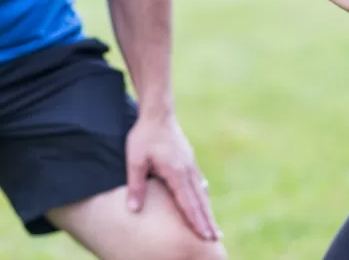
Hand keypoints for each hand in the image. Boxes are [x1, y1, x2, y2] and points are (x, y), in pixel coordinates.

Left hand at [125, 114, 219, 240]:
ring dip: (207, 209)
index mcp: (176, 172)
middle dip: (207, 220)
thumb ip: (136, 185)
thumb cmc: (144, 135)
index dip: (195, 222)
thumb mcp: (135, 160)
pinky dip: (203, 195)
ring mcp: (189, 162)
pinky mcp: (188, 157)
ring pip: (201, 191)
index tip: (205, 236)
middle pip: (199, 200)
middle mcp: (187, 169)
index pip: (187, 203)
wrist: (157, 111)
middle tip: (215, 238)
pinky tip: (204, 199)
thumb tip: (133, 211)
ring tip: (213, 225)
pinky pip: (198, 181)